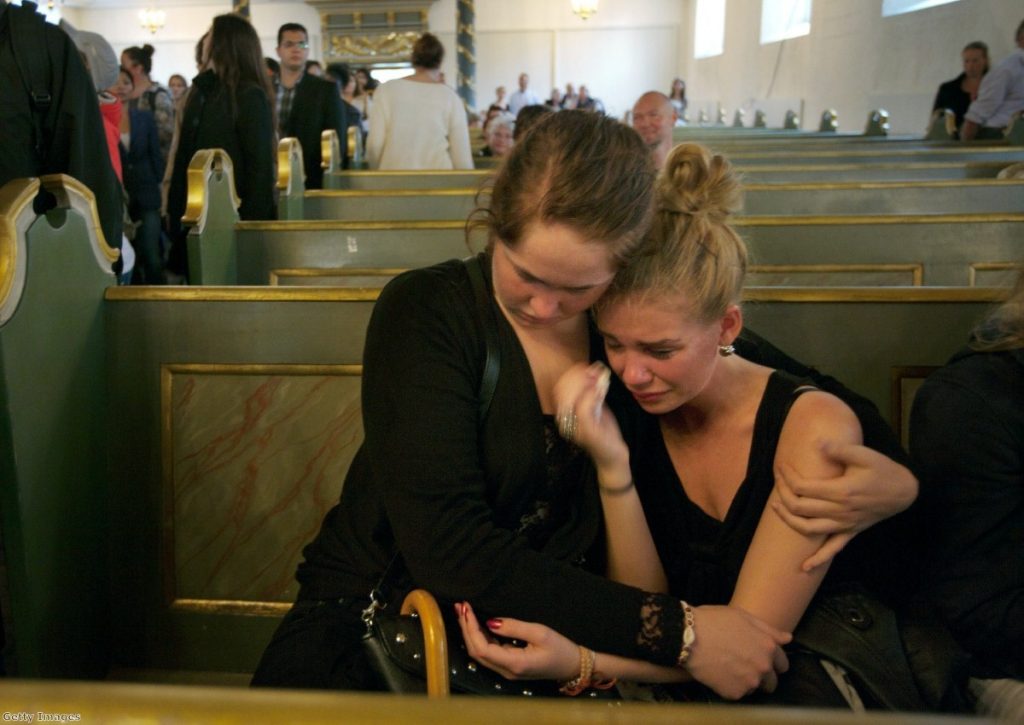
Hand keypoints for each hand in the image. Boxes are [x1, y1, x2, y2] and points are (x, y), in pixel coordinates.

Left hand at [455, 602, 578, 680]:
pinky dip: (479, 637)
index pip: (481, 648)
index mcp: (513, 663)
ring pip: (480, 653)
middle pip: (476, 651)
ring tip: (464, 611)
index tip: (467, 608)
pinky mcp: (509, 666)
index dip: (470, 628)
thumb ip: (513, 627)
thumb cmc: (560, 648)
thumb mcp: (540, 632)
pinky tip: (476, 623)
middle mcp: (506, 671)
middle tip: (460, 606)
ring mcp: (507, 670)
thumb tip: (490, 621)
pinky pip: (488, 652)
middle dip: (465, 628)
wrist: (573, 666)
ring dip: (470, 632)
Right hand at [554, 362, 628, 469]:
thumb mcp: (596, 408)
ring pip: (571, 397)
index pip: (559, 388)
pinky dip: (592, 395)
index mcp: (564, 414)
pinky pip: (584, 407)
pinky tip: (601, 391)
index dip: (570, 374)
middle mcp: (564, 421)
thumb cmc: (604, 432)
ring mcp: (573, 426)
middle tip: (593, 369)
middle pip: (562, 390)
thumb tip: (593, 372)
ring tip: (597, 377)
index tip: (585, 366)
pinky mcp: (586, 431)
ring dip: (585, 383)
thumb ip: (592, 393)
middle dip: (577, 375)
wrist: (612, 456)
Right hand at [686, 605, 790, 699]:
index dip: (772, 661)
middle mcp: (763, 667)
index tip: (759, 658)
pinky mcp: (734, 693)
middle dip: (762, 675)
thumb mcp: (743, 617)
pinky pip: (737, 693)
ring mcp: (750, 682)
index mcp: (768, 647)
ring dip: (747, 682)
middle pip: (772, 682)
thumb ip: (768, 630)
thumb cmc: (714, 621)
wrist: (688, 637)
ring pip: (754, 689)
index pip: (783, 664)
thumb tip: (788, 639)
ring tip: (730, 669)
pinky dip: (730, 686)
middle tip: (743, 665)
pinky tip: (720, 674)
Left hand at [773, 440, 917, 570]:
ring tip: (776, 507)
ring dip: (788, 520)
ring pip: (808, 529)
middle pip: (799, 507)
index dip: (787, 477)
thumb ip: (839, 449)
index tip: (781, 466)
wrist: (904, 492)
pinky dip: (817, 560)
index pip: (802, 487)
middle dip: (782, 493)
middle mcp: (839, 511)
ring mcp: (844, 525)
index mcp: (840, 491)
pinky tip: (804, 568)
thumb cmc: (883, 470)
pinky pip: (832, 550)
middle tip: (776, 480)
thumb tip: (817, 442)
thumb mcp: (864, 454)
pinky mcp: (851, 532)